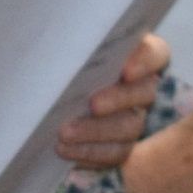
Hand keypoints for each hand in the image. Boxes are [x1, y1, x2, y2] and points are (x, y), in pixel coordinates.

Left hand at [53, 33, 167, 173]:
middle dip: (118, 99)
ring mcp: (133, 117)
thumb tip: (59, 41)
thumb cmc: (55, 61)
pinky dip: (89, 152)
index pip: (156, 52)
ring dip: (96, 131)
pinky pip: (114, 152)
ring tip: (64, 133)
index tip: (126, 71)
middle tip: (93, 105)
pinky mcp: (119, 144)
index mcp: (133, 54)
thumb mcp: (62, 44)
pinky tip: (64, 149)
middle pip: (144, 92)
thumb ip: (71, 42)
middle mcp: (140, 85)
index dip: (146, 61)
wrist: (36, 96)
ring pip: (129, 127)